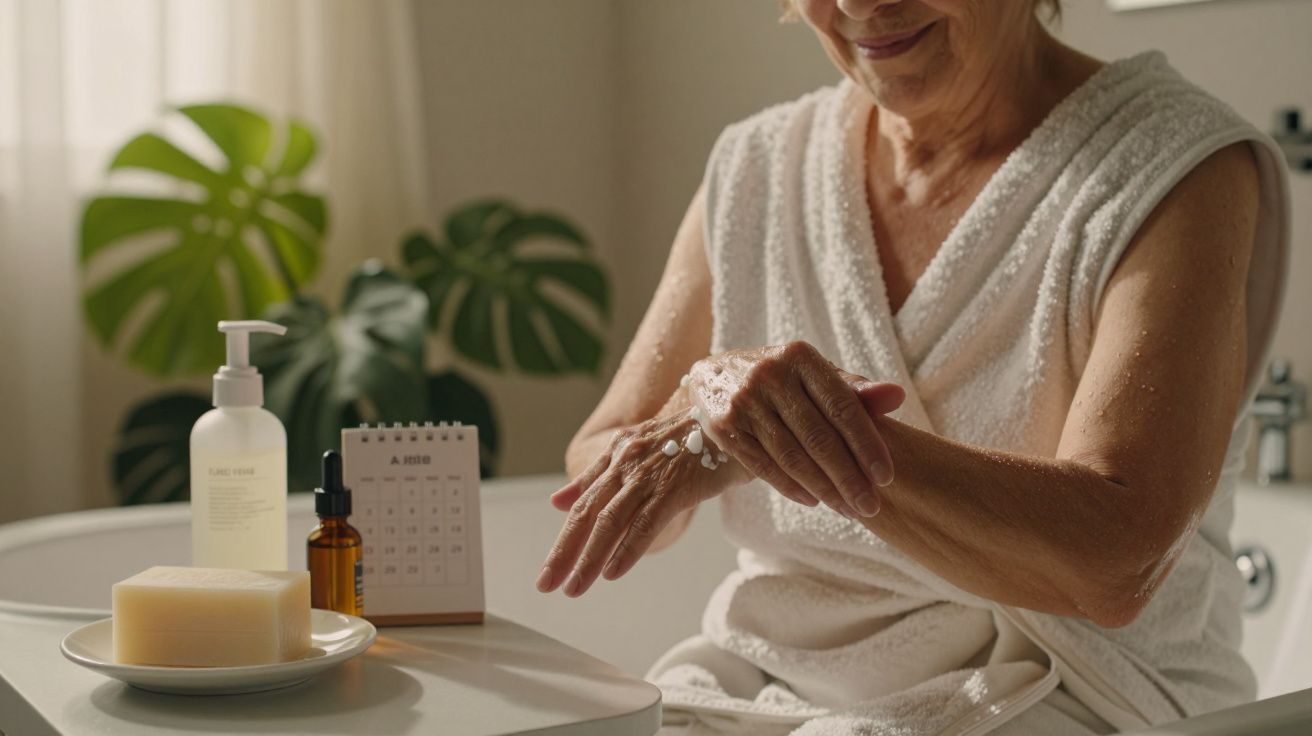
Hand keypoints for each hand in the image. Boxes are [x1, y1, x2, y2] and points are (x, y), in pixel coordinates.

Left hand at [537, 411, 747, 596]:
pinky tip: (612, 572)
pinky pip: (646, 522)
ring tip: (574, 588)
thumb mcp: (639, 450)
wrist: (735, 414)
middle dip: (564, 553)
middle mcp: (627, 462)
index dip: (563, 539)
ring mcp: (650, 474)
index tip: (548, 571)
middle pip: (587, 514)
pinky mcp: (676, 485)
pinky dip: (626, 549)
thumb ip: (598, 476)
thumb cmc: (692, 437)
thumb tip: (557, 501)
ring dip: (589, 558)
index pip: (582, 503)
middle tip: (546, 585)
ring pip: (610, 521)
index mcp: (618, 454)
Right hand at [688, 341, 904, 517]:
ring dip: (823, 488)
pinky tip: (813, 501)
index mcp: (800, 357)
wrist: (711, 378)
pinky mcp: (724, 426)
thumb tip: (897, 397)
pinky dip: (790, 487)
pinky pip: (763, 465)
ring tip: (847, 509)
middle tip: (870, 506)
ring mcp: (744, 401)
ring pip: (792, 455)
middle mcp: (770, 375)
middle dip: (848, 477)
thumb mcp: (812, 374)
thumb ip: (853, 390)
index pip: (842, 406)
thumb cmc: (778, 378)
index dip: (867, 444)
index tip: (886, 478)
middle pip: (818, 437)